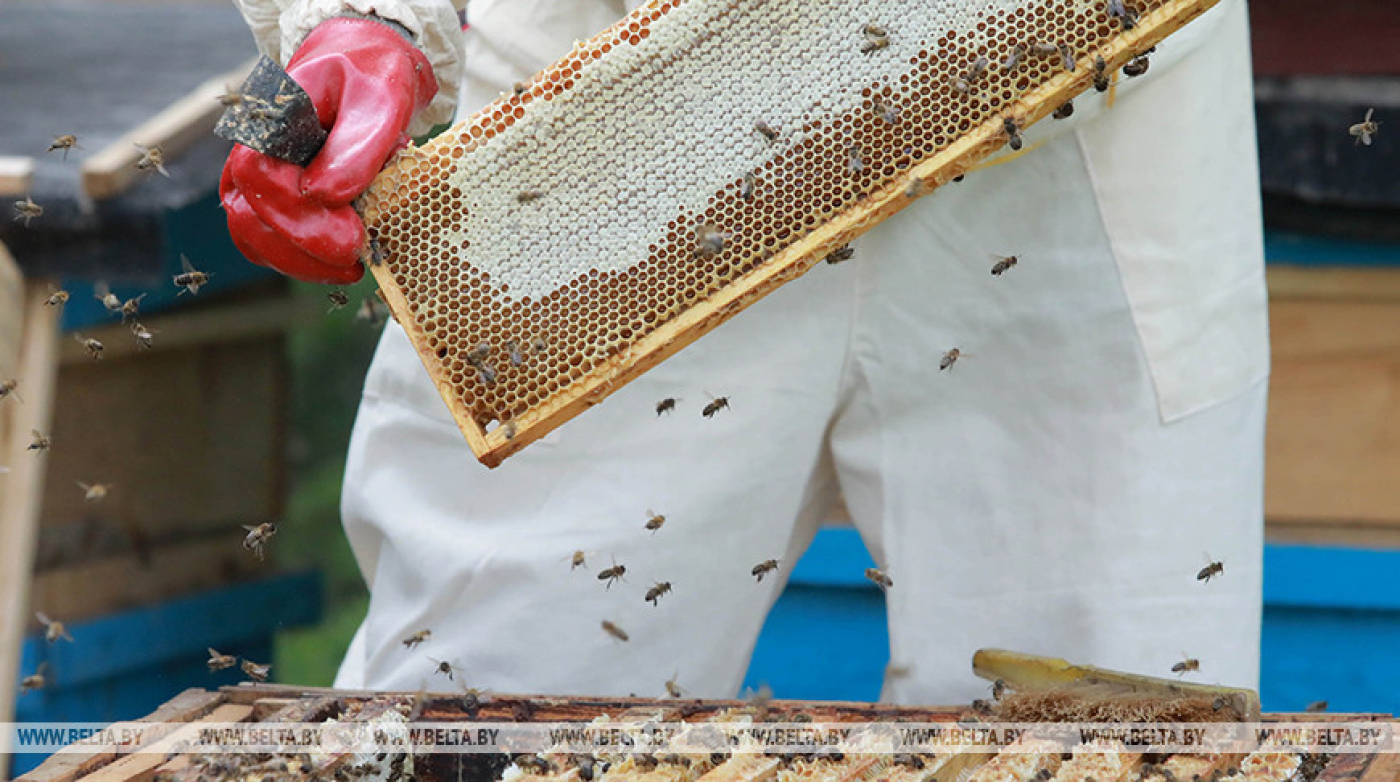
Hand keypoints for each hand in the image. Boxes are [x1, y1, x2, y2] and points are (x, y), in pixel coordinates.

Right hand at [221, 17, 437, 283]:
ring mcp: (255, 178)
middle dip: (304, 251)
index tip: (353, 240)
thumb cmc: (372, 79)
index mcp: (270, 120)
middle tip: (358, 263)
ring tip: (354, 267)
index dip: (302, 218)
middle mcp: (250, 150)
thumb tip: (323, 197)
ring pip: (252, 237)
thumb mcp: (380, 101)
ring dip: (300, 264)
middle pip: (249, 218)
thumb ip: (354, 148)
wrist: (364, 69)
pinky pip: (269, 242)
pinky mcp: (270, 199)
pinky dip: (302, 260)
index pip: (260, 179)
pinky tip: (342, 260)